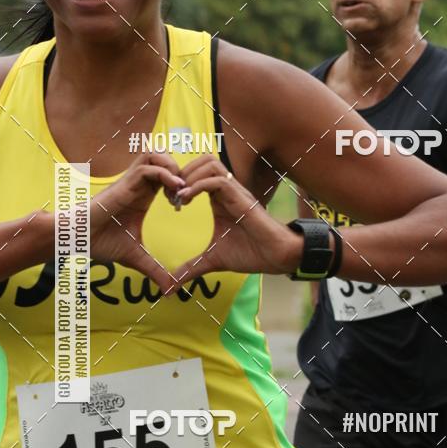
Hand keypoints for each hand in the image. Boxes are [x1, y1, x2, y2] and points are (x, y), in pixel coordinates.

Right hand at [89, 152, 182, 290]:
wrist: (78, 240)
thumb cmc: (101, 243)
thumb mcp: (137, 258)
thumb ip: (155, 270)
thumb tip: (170, 290)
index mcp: (143, 195)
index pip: (167, 174)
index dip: (181, 183)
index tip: (185, 203)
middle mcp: (138, 184)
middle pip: (164, 157)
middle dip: (180, 170)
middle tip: (186, 193)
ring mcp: (130, 181)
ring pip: (156, 154)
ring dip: (172, 168)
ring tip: (180, 189)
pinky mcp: (123, 184)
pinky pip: (148, 167)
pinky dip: (164, 175)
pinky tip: (173, 193)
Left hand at [165, 156, 301, 293]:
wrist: (276, 256)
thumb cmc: (251, 253)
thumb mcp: (212, 260)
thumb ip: (191, 268)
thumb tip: (171, 287)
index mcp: (219, 199)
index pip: (197, 173)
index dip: (179, 182)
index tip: (170, 202)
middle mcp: (227, 190)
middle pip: (202, 160)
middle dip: (182, 174)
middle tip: (171, 196)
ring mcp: (235, 192)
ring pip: (210, 163)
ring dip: (190, 176)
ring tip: (179, 197)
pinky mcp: (242, 198)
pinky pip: (218, 180)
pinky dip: (199, 186)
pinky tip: (187, 200)